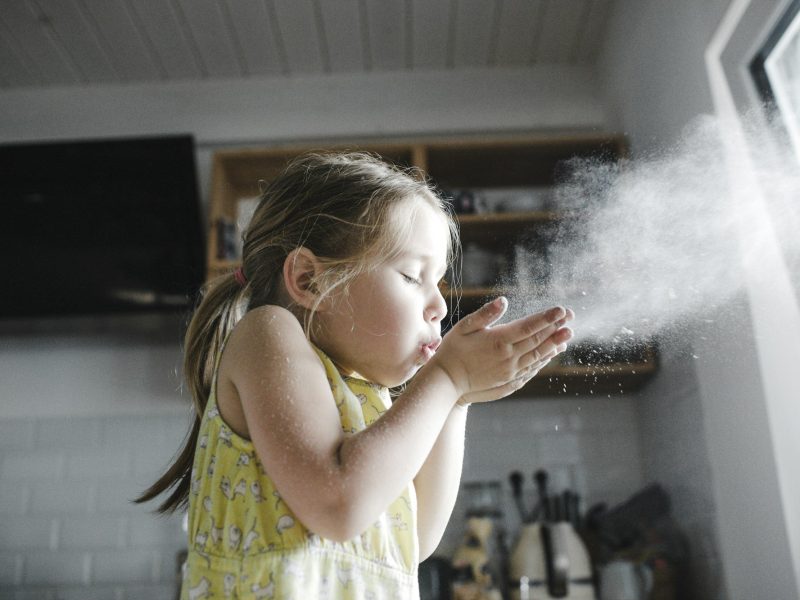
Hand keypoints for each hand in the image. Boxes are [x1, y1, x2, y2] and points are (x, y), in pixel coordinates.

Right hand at [432, 297, 573, 403]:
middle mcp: (509, 356)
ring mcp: (511, 371)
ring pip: (538, 356)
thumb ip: (485, 314)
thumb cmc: (453, 350)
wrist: (447, 381)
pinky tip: (551, 353)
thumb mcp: (464, 327)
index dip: (547, 317)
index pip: (529, 326)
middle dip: (556, 328)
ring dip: (554, 344)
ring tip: (568, 335)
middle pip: (538, 340)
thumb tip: (504, 300)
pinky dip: (544, 360)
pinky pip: (532, 369)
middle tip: (571, 318)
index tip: (562, 310)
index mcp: (499, 340)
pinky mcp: (510, 381)